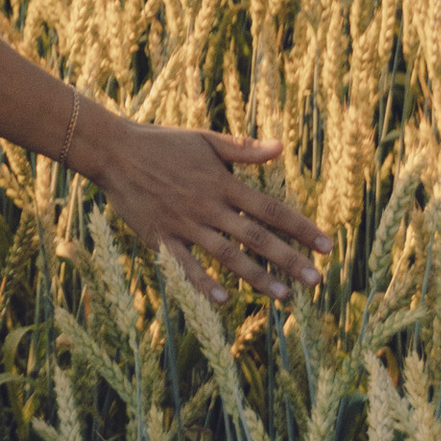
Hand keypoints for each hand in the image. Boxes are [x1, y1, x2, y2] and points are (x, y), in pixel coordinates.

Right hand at [85, 119, 324, 302]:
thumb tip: (281, 147)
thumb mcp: (205, 140)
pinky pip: (185, 265)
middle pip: (256, 237)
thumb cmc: (161, 142)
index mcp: (223, 183)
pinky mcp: (160, 238)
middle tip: (316, 281)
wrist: (113, 151)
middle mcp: (209, 206)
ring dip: (257, 277)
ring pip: (227, 255)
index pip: (271, 209)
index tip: (327, 246)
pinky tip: (223, 300)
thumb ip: (244, 149)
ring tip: (284, 296)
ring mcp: (185, 224)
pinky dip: (203, 282)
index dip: (301, 227)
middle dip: (289, 260)